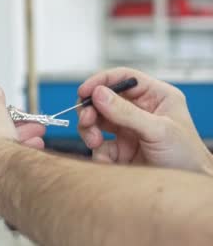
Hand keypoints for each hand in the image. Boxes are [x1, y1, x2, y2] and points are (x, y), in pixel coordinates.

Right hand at [77, 67, 212, 174]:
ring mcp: (128, 130)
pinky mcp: (121, 150)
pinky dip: (98, 153)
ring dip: (89, 130)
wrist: (185, 191)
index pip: (123, 78)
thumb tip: (98, 94)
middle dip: (91, 110)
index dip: (101, 81)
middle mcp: (140, 110)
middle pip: (103, 99)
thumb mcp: (158, 131)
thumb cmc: (187, 158)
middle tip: (86, 120)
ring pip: (96, 121)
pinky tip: (108, 162)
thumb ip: (126, 112)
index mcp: (156, 96)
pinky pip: (100, 146)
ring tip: (94, 141)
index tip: (84, 92)